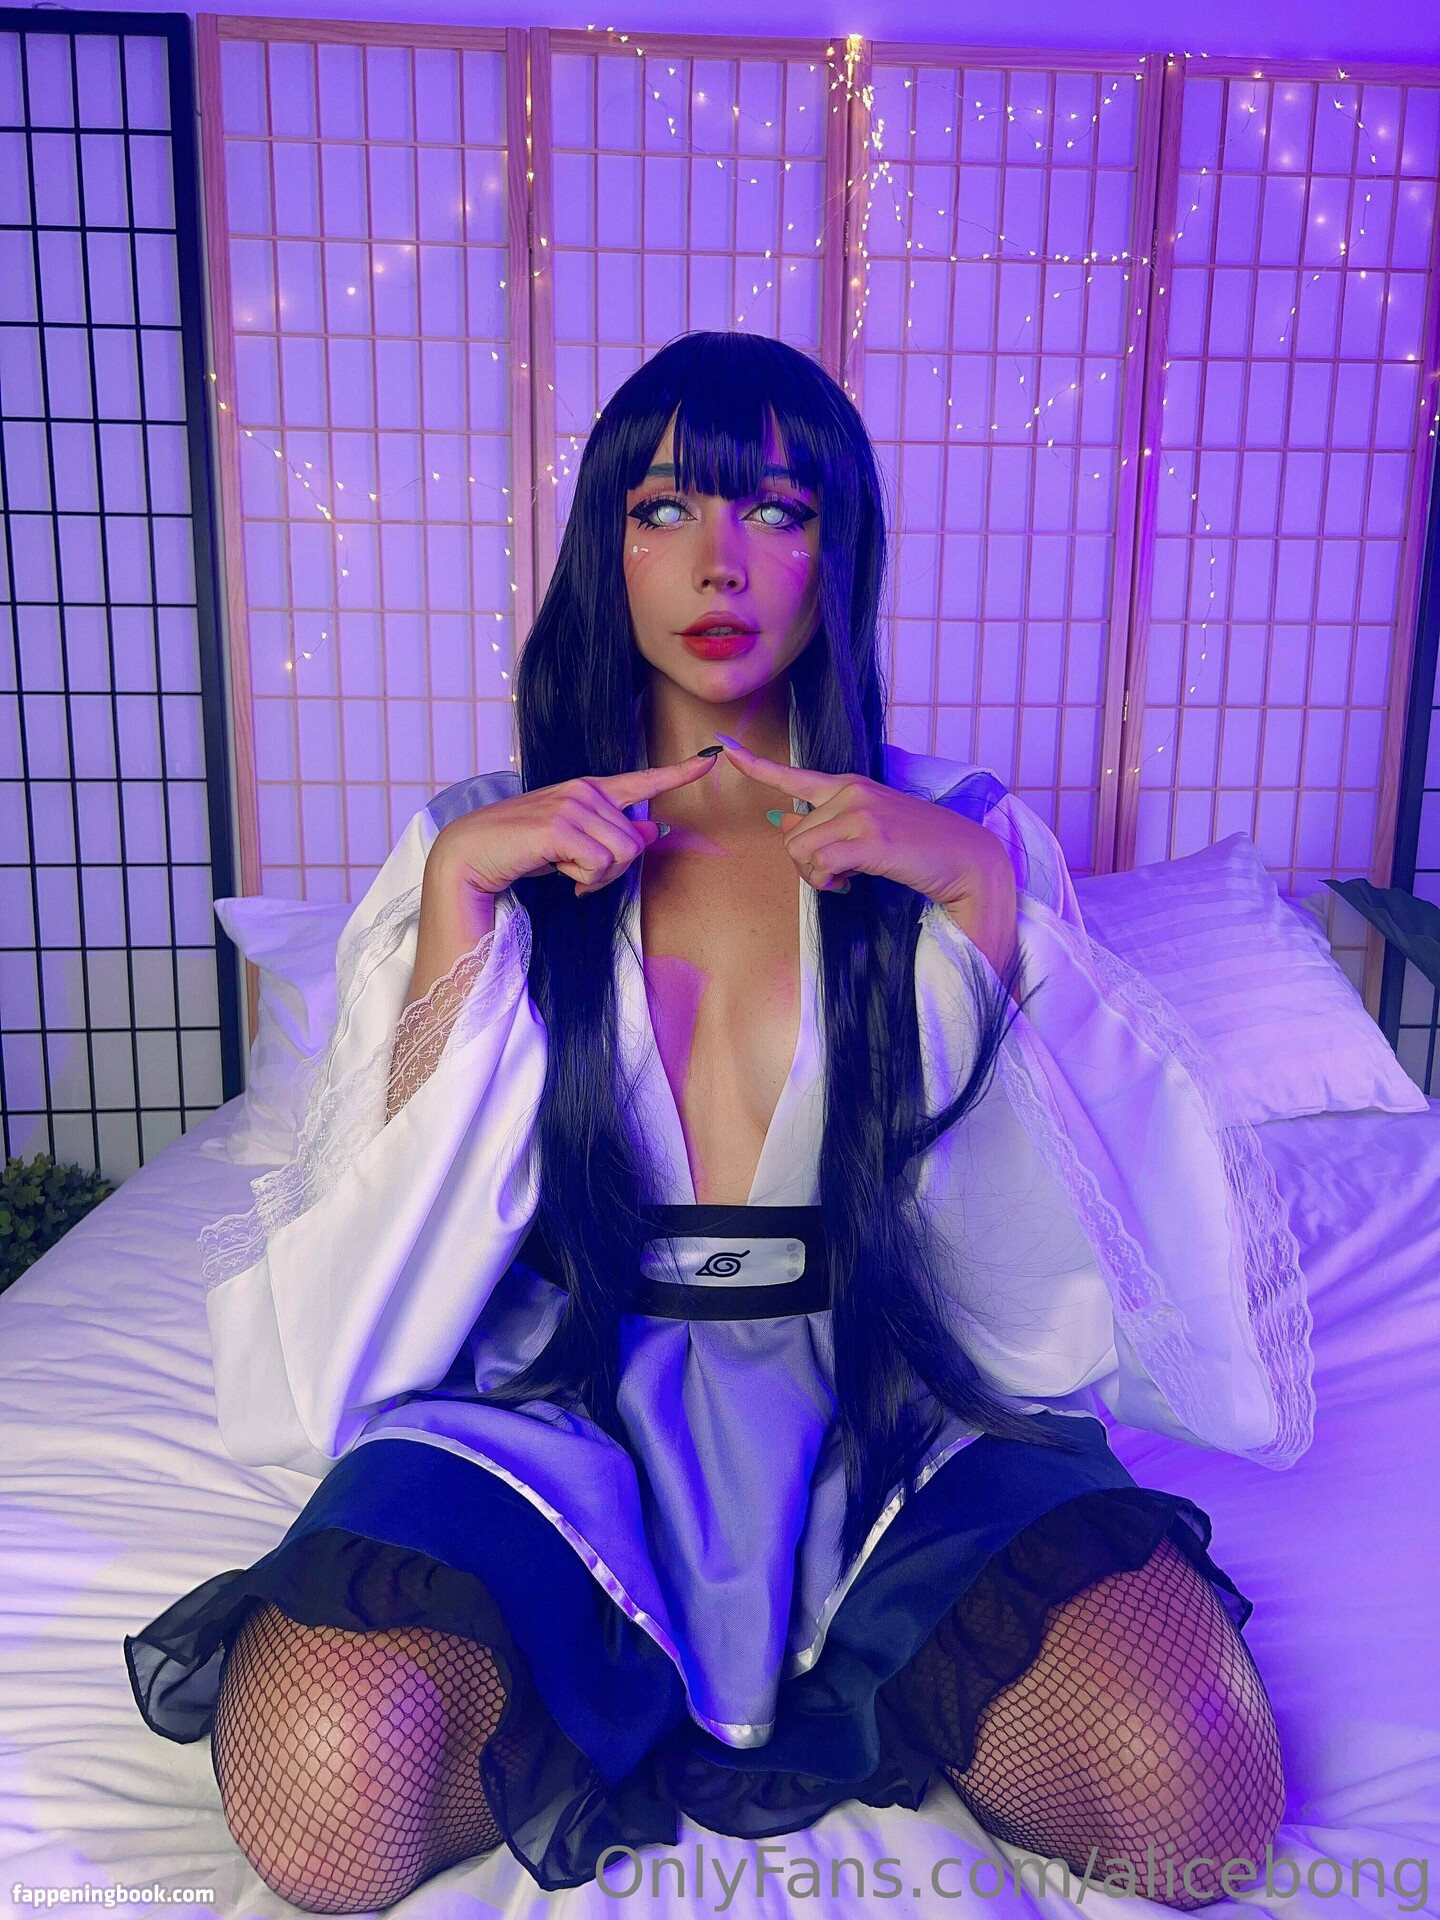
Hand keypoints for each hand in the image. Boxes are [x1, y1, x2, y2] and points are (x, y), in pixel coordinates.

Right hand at [428, 750, 718, 901]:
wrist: (468, 856)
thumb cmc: (517, 852)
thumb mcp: (571, 845)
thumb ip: (611, 835)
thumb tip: (653, 830)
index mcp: (587, 790)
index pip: (640, 781)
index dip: (678, 773)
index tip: (710, 759)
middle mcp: (583, 790)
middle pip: (634, 842)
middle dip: (610, 870)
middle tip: (576, 874)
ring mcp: (571, 804)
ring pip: (621, 855)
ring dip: (596, 878)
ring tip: (565, 872)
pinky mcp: (559, 825)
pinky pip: (599, 865)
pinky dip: (582, 881)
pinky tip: (556, 874)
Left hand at [712, 731, 1018, 974]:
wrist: (968, 860)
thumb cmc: (922, 848)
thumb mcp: (871, 828)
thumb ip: (829, 826)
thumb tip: (785, 827)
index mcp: (850, 786)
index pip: (794, 775)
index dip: (755, 766)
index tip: (725, 750)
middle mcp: (852, 792)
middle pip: (792, 836)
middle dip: (807, 866)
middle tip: (837, 877)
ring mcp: (861, 813)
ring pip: (801, 853)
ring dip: (817, 878)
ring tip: (846, 880)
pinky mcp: (871, 839)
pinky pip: (821, 866)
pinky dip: (827, 883)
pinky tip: (847, 886)